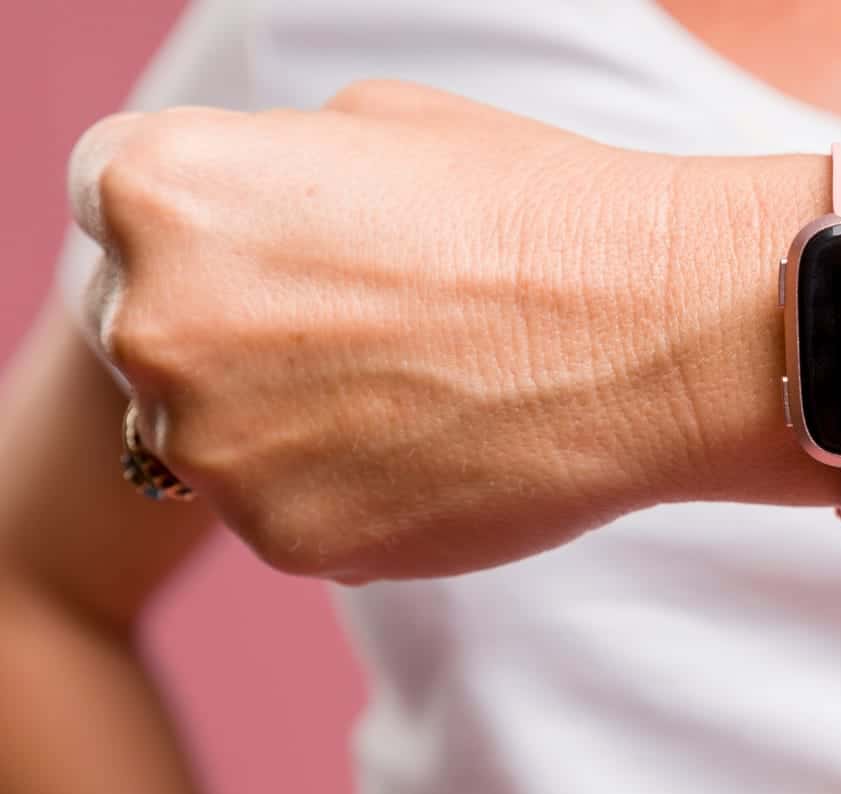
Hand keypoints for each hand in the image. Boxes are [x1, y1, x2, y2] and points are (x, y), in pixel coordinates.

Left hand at [67, 81, 706, 580]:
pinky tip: (431, 447)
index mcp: (157, 190)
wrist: (653, 330)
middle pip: (143, 331)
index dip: (198, 227)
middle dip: (224, 327)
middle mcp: (154, 324)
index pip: (110, 210)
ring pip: (208, 438)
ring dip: (277, 420)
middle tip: (352, 327)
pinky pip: (281, 511)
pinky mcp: (286, 543)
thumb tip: (237, 233)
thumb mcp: (371, 127)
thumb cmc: (533, 207)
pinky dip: (339, 489)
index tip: (275, 249)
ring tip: (410, 388)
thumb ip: (263, 177)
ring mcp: (216, 450)